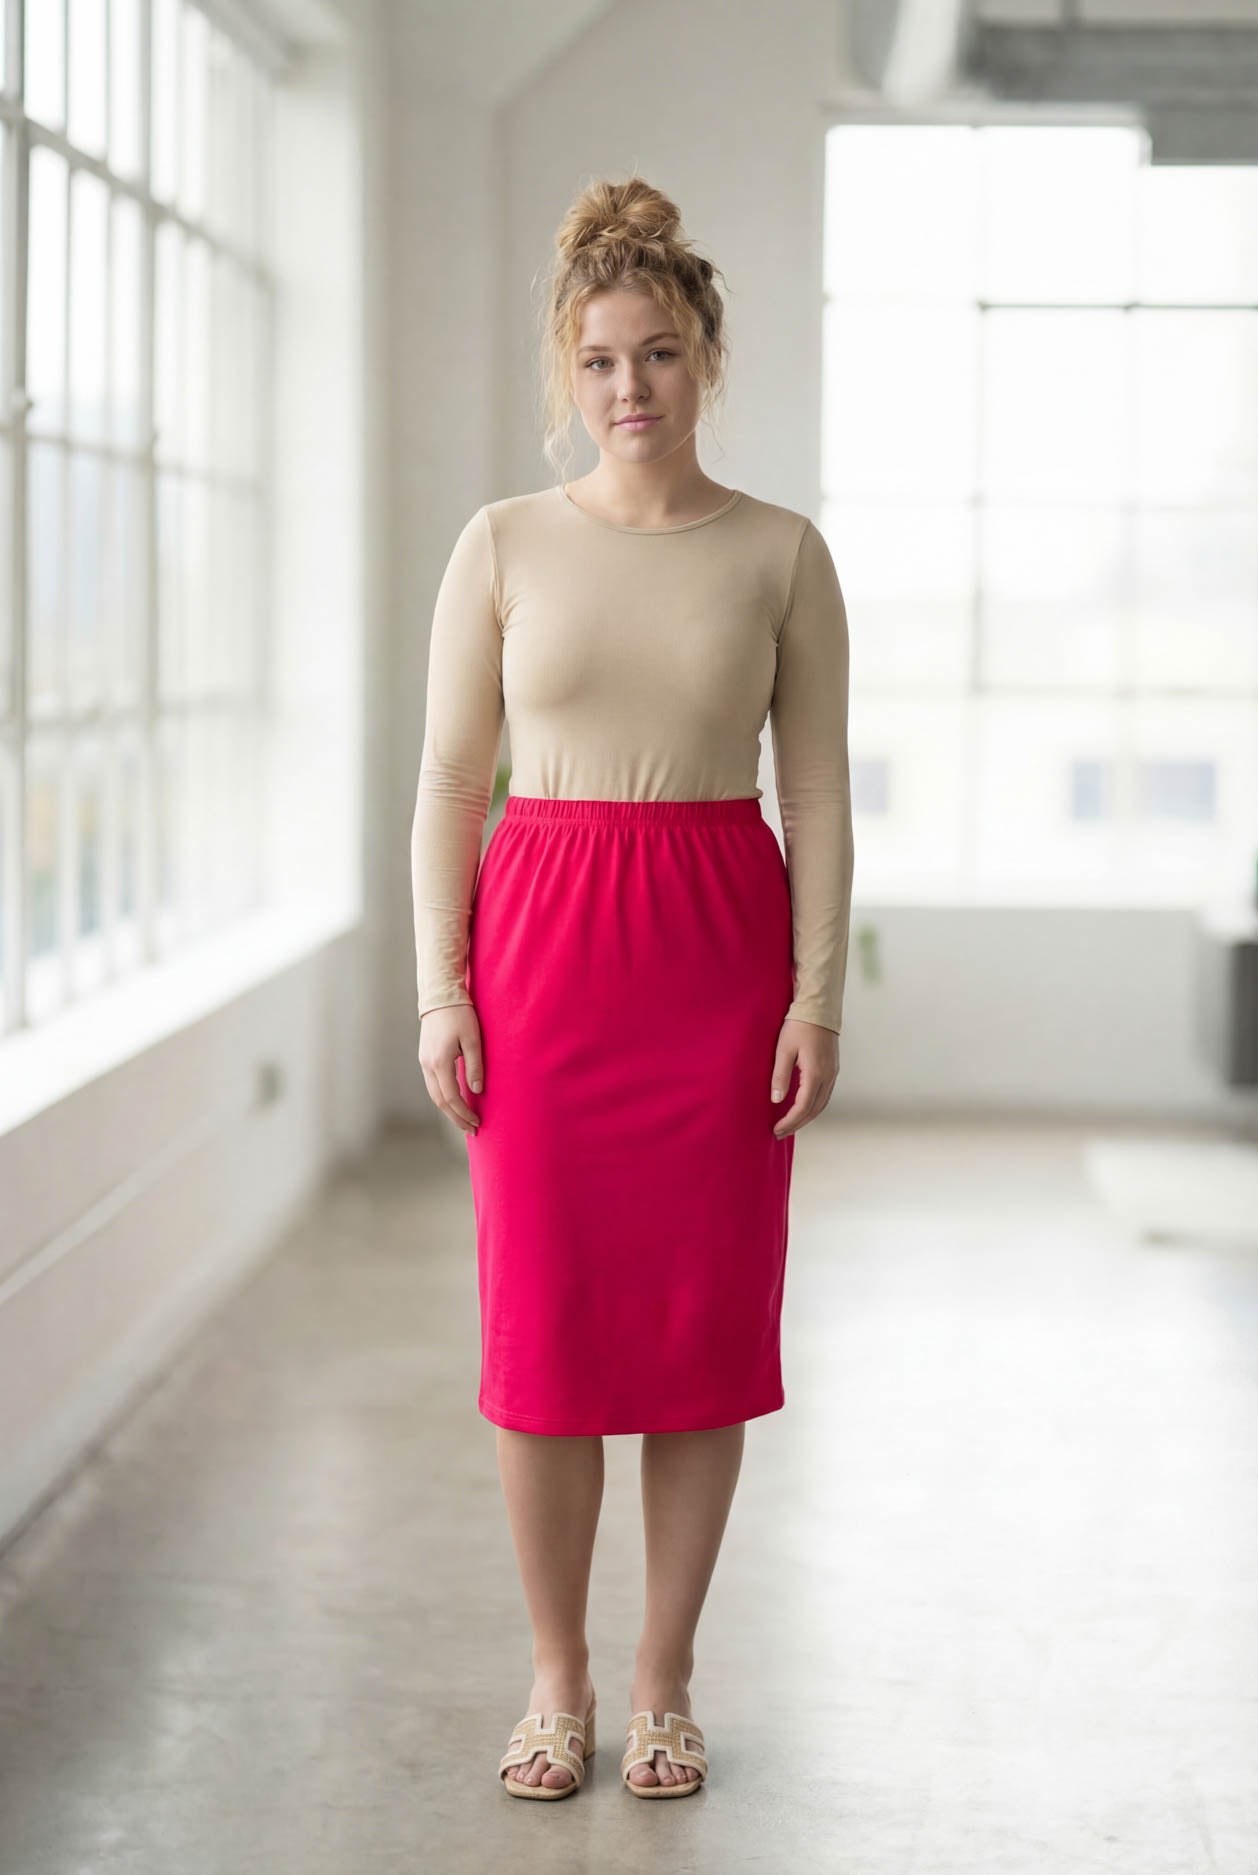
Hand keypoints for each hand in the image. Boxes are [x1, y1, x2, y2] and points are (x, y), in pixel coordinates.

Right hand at [418, 1003, 483, 1134]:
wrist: (441, 997)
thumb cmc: (460, 1015)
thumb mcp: (474, 1039)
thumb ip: (474, 1066)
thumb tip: (477, 1090)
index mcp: (440, 1062)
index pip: (451, 1097)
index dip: (463, 1113)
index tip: (476, 1123)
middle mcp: (428, 1065)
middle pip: (440, 1101)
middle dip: (455, 1117)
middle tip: (471, 1128)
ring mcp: (424, 1061)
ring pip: (434, 1094)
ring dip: (449, 1109)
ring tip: (464, 1118)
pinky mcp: (425, 1057)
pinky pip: (433, 1084)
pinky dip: (443, 1097)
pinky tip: (455, 1100)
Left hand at [771, 1018, 838, 1137]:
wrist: (819, 1009)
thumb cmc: (799, 1026)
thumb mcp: (783, 1049)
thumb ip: (780, 1076)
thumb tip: (776, 1100)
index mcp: (815, 1074)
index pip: (802, 1107)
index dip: (789, 1122)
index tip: (776, 1130)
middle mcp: (828, 1077)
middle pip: (813, 1110)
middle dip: (796, 1124)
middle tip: (780, 1133)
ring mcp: (832, 1074)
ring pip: (821, 1105)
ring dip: (806, 1118)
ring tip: (790, 1125)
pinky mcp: (833, 1069)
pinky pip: (824, 1095)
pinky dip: (813, 1107)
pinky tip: (803, 1109)